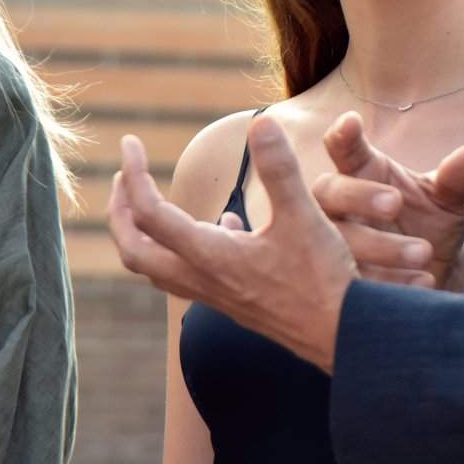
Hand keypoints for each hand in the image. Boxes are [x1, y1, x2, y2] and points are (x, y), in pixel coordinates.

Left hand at [109, 115, 431, 372]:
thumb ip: (280, 170)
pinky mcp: (234, 303)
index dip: (133, 173)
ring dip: (142, 234)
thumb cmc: (324, 283)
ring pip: (157, 269)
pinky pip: (190, 277)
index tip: (129, 142)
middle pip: (134, 250)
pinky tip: (224, 227)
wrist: (344, 339)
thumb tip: (261, 124)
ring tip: (151, 201)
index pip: (149, 213)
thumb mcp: (305, 217)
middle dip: (119, 211)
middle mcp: (203, 280)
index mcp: (210, 256)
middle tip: (124, 176)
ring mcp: (216, 296)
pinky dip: (187, 248)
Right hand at [311, 112, 463, 291]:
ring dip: (378, 246)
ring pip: (338, 240)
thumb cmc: (431, 224)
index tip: (350, 121)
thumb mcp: (447, 200)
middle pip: (328, 191)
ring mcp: (335, 245)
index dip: (342, 135)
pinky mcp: (342, 283)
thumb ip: (457, 177)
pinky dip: (389, 281)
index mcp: (361, 171)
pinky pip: (353, 280)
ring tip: (423, 254)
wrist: (435, 275)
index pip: (343, 148)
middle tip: (395, 203)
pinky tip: (421, 282)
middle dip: (358, 195)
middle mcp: (339, 206)